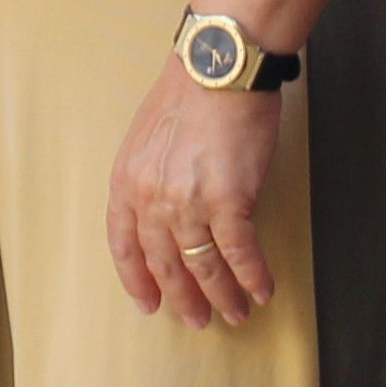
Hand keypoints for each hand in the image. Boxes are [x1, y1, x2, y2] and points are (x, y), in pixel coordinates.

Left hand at [106, 64, 282, 328]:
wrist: (219, 66)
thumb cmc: (190, 90)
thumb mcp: (148, 135)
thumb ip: (150, 174)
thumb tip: (167, 205)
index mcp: (127, 181)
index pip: (124, 245)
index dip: (137, 280)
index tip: (149, 304)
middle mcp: (152, 199)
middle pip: (165, 264)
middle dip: (183, 299)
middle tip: (198, 320)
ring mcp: (189, 203)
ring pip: (203, 267)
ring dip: (221, 297)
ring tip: (234, 314)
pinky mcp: (230, 201)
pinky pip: (239, 253)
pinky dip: (252, 277)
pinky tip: (261, 291)